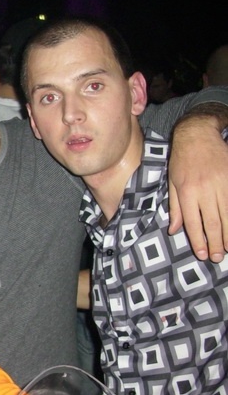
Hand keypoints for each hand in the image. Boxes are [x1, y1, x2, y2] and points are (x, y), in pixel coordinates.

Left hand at [168, 115, 227, 261]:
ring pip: (227, 215)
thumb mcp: (172, 183)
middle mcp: (204, 190)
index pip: (192, 222)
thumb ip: (174, 208)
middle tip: (218, 258)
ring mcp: (221, 184)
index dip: (198, 240)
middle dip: (215, 243)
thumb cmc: (181, 161)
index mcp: (186, 192)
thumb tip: (174, 230)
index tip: (201, 254)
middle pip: (212, 222)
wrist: (197, 136)